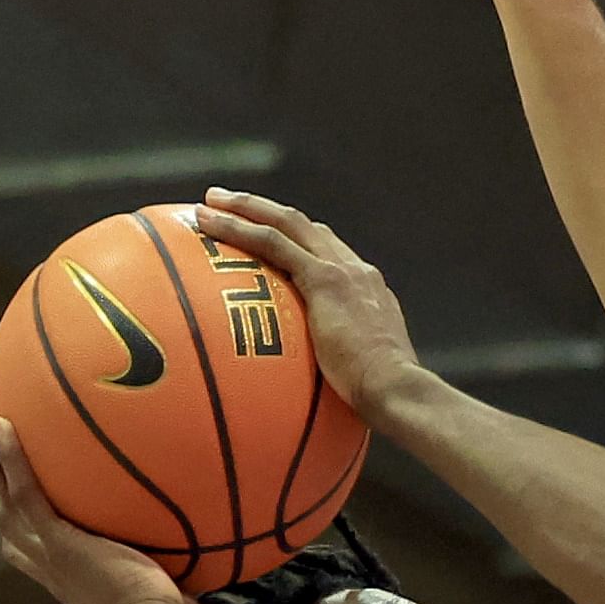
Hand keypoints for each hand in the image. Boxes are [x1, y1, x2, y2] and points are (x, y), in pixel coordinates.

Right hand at [0, 418, 193, 603]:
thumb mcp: (147, 588)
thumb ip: (152, 567)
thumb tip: (187, 556)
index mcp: (62, 579)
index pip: (25, 550)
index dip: (13, 524)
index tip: (8, 496)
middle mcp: (47, 568)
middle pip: (5, 522)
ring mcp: (48, 554)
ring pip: (5, 504)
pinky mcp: (58, 541)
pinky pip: (26, 494)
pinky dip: (11, 462)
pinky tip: (5, 431)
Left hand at [192, 193, 424, 427]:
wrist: (397, 390)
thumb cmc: (382, 400)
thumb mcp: (363, 376)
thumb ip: (340, 368)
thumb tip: (316, 394)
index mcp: (367, 290)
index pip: (328, 252)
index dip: (295, 239)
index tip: (267, 235)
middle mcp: (356, 270)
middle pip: (304, 227)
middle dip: (264, 210)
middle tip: (226, 203)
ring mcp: (342, 271)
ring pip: (286, 223)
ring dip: (245, 208)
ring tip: (209, 204)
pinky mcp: (324, 280)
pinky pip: (272, 243)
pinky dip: (238, 228)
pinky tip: (207, 223)